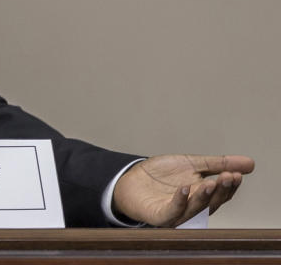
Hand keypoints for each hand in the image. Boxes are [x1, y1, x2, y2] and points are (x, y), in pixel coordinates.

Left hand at [113, 154, 253, 226]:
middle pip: (211, 203)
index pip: (221, 194)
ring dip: (203, 196)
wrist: (130, 179)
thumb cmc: (162, 176)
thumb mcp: (192, 164)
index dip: (230, 186)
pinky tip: (183, 189)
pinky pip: (171, 212)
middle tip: (228, 177)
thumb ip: (219, 164)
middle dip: (220, 191)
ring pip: (194, 209)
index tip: (237, 174)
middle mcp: (192, 209)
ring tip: (210, 182)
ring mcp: (176, 214)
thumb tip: (250, 163)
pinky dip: (179, 202)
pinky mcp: (159, 216)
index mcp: (202, 197)